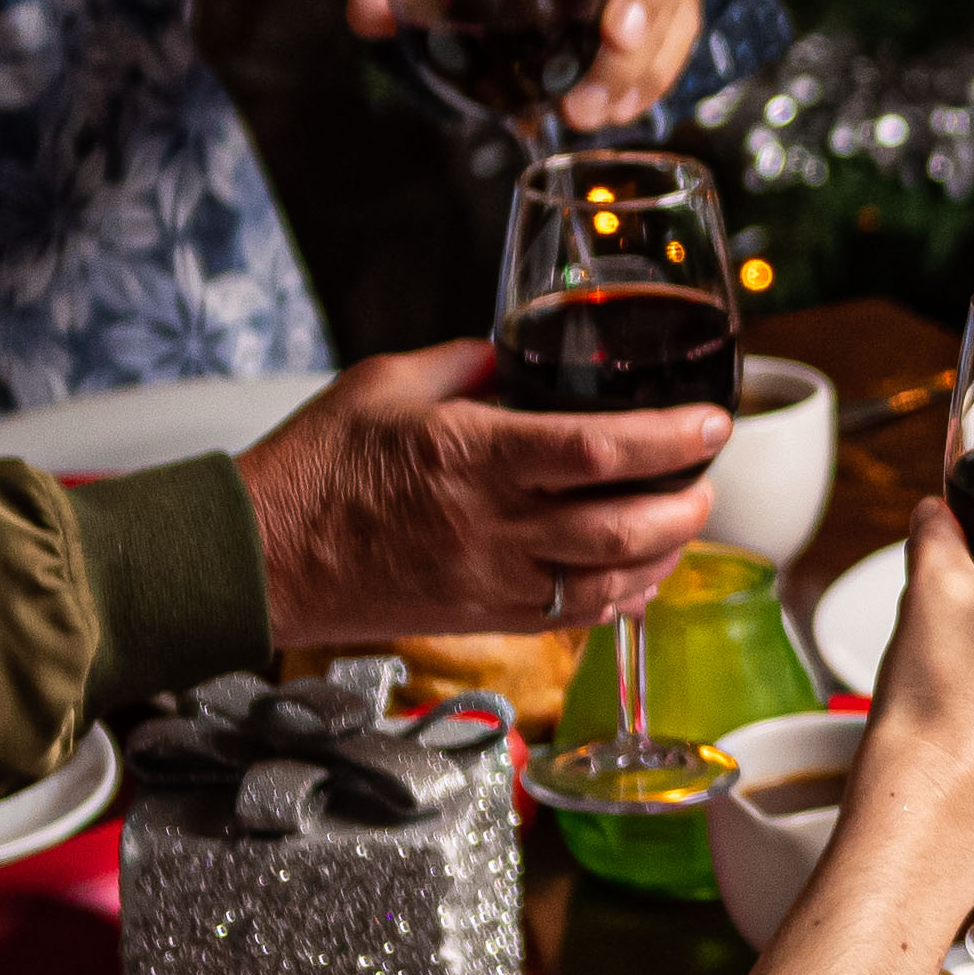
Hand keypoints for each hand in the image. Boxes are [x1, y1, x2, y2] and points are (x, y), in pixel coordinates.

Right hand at [238, 341, 722, 640]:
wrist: (260, 557)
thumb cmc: (313, 467)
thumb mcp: (386, 383)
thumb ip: (465, 363)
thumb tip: (518, 356)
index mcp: (473, 459)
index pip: (599, 452)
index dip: (670, 440)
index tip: (712, 423)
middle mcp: (491, 528)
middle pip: (624, 528)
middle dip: (687, 506)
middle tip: (708, 477)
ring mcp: (490, 582)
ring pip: (610, 584)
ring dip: (665, 555)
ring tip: (686, 520)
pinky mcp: (483, 618)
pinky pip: (574, 618)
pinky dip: (622, 596)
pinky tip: (640, 572)